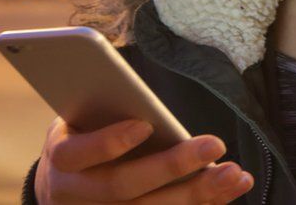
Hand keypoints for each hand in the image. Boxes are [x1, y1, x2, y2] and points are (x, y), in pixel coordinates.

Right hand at [34, 116, 253, 203]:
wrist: (69, 182)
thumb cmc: (87, 134)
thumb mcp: (87, 117)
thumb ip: (108, 110)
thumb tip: (144, 102)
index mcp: (61, 160)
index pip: (76, 154)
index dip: (108, 142)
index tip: (144, 125)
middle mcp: (74, 197)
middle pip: (122, 187)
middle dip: (171, 167)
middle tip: (216, 144)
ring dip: (198, 194)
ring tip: (235, 174)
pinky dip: (205, 204)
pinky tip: (232, 187)